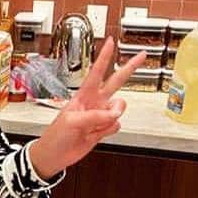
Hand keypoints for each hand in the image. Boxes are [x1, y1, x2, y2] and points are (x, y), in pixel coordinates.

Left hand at [29, 36, 145, 178]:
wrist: (55, 155)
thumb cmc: (56, 135)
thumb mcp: (72, 122)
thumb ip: (95, 116)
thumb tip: (114, 113)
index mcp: (83, 95)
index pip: (97, 72)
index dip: (104, 57)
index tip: (111, 42)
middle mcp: (94, 102)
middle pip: (116, 82)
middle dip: (129, 68)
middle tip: (142, 55)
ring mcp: (100, 115)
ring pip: (119, 109)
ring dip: (111, 117)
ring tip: (95, 125)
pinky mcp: (103, 128)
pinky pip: (116, 125)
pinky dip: (109, 130)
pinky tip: (96, 133)